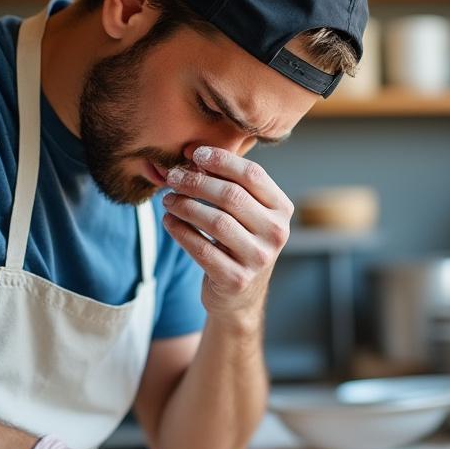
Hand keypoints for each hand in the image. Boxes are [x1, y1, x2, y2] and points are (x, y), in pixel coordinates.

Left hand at [162, 146, 292, 315]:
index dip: (222, 160)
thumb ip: (228, 183)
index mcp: (281, 210)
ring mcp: (258, 258)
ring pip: (215, 221)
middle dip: (196, 182)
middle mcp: (276, 233)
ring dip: (185, 206)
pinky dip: (180, 232)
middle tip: (173, 177)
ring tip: (168, 200)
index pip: (253, 174)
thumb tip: (192, 153)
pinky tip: (169, 222)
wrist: (239, 295)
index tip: (195, 154)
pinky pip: (202, 249)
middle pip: (232, 196)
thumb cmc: (238, 242)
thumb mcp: (245, 213)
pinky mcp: (236, 279)